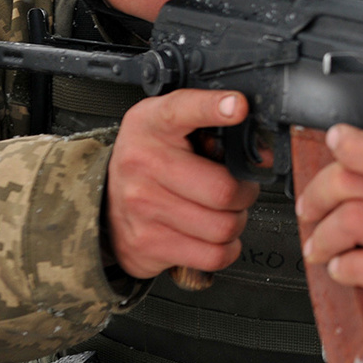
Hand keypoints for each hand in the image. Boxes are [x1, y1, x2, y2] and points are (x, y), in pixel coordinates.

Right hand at [106, 90, 258, 278]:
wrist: (101, 200)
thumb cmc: (149, 160)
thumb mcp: (170, 126)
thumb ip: (211, 126)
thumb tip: (261, 153)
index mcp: (154, 123)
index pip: (184, 109)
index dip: (214, 106)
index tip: (238, 106)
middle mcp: (144, 163)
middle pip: (224, 189)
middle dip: (245, 192)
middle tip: (239, 188)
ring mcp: (143, 207)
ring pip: (224, 226)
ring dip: (236, 222)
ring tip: (224, 212)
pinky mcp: (148, 244)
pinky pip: (213, 256)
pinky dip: (226, 249)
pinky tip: (214, 236)